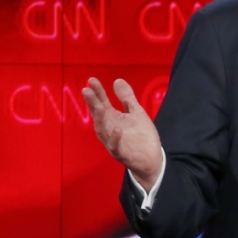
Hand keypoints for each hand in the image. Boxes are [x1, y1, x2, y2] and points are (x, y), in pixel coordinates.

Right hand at [82, 77, 162, 191]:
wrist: (151, 157)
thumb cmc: (141, 135)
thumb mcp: (136, 112)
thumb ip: (126, 98)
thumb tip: (117, 80)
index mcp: (113, 118)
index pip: (102, 102)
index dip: (97, 92)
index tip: (92, 80)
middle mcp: (109, 129)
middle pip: (99, 114)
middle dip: (93, 103)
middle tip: (86, 90)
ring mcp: (113, 141)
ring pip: (103, 130)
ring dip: (100, 119)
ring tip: (99, 106)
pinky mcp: (121, 153)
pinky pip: (115, 146)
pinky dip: (114, 138)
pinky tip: (116, 129)